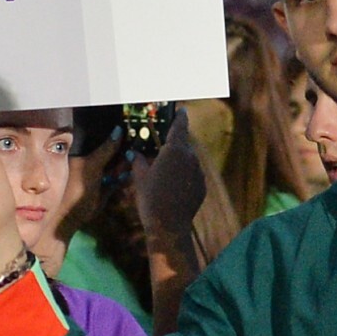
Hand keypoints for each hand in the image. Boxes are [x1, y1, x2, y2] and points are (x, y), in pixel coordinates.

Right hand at [136, 107, 207, 255]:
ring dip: (179, 162)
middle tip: (161, 149)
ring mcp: (198, 172)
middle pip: (183, 144)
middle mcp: (190, 157)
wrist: (168, 226)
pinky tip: (172, 187)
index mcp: (174, 150)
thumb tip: (134, 153)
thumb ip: (138, 160)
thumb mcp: (139, 177)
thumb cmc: (151, 198)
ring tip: (164, 172)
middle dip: (174, 145)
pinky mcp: (202, 186)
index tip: (181, 110)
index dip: (179, 116)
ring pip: (188, 160)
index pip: (179, 126)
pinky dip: (184, 176)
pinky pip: (193, 175)